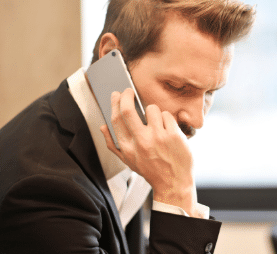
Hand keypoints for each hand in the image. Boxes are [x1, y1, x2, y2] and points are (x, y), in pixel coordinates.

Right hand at [100, 88, 199, 217]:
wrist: (173, 183)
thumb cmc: (151, 171)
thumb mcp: (128, 161)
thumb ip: (113, 144)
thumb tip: (103, 127)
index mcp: (127, 148)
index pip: (116, 119)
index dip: (115, 103)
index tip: (117, 95)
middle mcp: (141, 142)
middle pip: (128, 110)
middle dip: (127, 95)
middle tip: (129, 91)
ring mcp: (158, 137)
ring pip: (152, 109)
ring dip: (153, 112)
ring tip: (156, 123)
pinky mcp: (173, 135)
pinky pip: (167, 115)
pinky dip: (167, 119)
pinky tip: (168, 130)